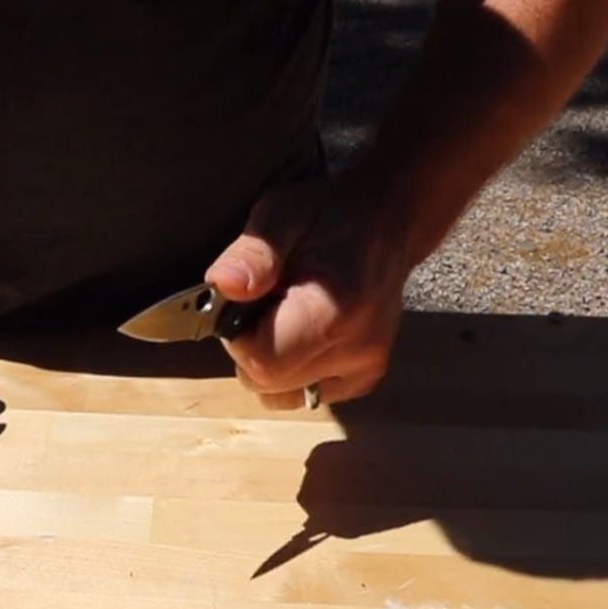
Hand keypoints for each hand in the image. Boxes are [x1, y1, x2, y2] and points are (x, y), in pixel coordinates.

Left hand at [205, 181, 410, 409]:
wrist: (384, 222)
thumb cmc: (326, 214)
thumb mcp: (280, 215)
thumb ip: (252, 254)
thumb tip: (222, 286)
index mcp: (335, 311)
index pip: (262, 361)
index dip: (236, 336)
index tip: (243, 303)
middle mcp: (358, 350)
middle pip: (267, 382)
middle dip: (249, 346)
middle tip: (264, 303)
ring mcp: (366, 369)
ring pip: (281, 394)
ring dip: (268, 361)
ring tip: (282, 317)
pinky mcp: (365, 378)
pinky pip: (304, 394)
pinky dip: (290, 371)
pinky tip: (300, 334)